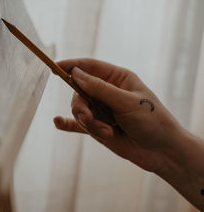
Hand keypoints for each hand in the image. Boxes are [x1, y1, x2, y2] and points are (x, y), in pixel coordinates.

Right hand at [53, 58, 181, 172]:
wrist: (162, 152)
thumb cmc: (152, 121)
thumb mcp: (127, 102)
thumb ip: (99, 89)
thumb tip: (75, 74)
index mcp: (117, 79)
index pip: (90, 67)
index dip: (72, 65)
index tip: (55, 67)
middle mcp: (107, 92)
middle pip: (79, 92)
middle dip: (81, 106)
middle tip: (88, 119)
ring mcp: (101, 110)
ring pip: (80, 111)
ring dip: (89, 123)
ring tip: (106, 132)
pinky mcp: (98, 127)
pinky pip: (77, 125)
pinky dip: (67, 124)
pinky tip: (58, 122)